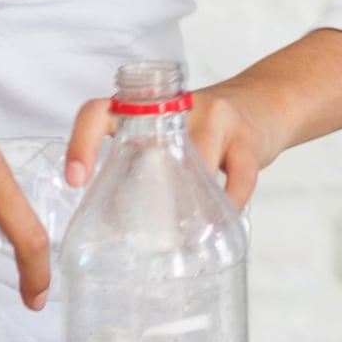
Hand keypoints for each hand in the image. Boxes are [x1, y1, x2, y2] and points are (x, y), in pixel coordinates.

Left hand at [62, 31, 341, 212]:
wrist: (265, 103)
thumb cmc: (205, 134)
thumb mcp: (167, 140)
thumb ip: (140, 170)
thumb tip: (107, 231)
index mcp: (145, 110)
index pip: (99, 114)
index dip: (82, 143)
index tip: (75, 181)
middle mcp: (174, 107)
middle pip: (152, 142)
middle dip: (144, 187)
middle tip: (139, 230)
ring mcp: (214, 116)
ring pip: (198, 162)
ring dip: (192, 203)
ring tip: (185, 239)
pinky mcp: (247, 135)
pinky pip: (238, 178)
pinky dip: (230, 205)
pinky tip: (225, 219)